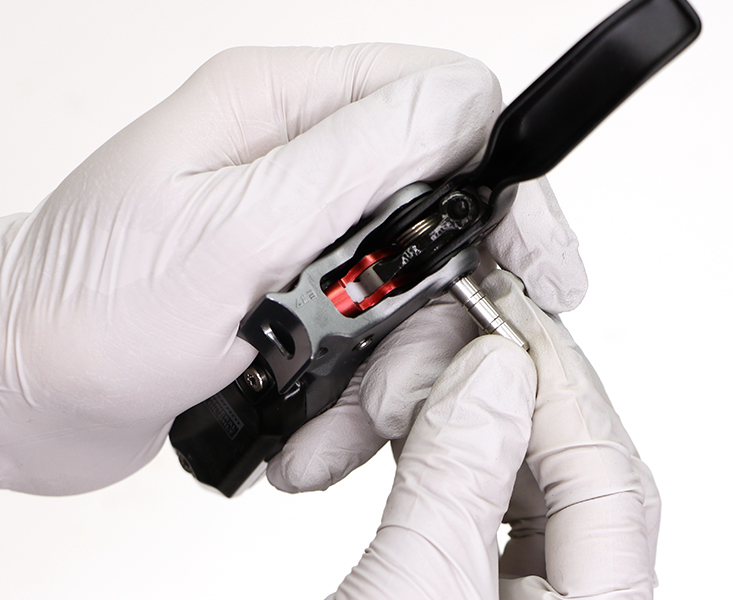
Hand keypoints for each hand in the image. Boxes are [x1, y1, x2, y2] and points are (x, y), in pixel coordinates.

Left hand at [0, 43, 514, 494]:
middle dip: (470, 267)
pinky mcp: (290, 278)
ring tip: (378, 399)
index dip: (500, 171)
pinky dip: (373, 363)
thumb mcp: (234, 229)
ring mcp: (296, 218)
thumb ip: (357, 160)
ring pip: (412, 261)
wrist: (19, 393)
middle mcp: (296, 153)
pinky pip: (371, 307)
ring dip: (411, 337)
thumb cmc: (91, 310)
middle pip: (439, 185)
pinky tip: (341, 406)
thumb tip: (464, 102)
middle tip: (497, 325)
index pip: (439, 96)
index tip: (530, 252)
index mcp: (281, 105)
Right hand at [315, 271, 657, 598]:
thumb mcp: (411, 586)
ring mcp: (534, 596)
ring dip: (455, 423)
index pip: (606, 469)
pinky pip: (481, 501)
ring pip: (523, 476)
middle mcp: (577, 599)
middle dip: (502, 390)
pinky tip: (405, 429)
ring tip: (399, 394)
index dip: (555, 379)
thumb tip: (493, 374)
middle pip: (572, 463)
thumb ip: (458, 478)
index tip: (500, 320)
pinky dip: (439, 458)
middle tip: (452, 338)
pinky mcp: (482, 588)